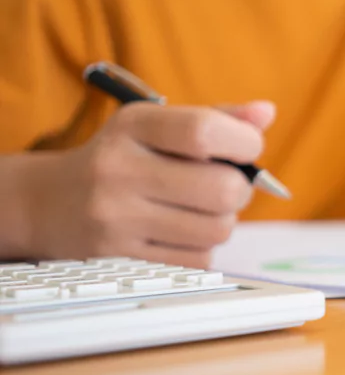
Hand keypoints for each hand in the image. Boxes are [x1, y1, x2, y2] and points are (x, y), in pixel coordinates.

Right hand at [26, 101, 275, 266]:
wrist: (48, 204)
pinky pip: (197, 260)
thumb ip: (216, 118)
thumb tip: (267, 114)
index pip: (204, 131)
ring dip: (222, 221)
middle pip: (223, 189)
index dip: (245, 143)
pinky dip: (201, 249)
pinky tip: (177, 233)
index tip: (249, 149)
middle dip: (241, 189)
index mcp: (133, 126)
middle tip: (226, 186)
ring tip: (198, 210)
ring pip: (217, 230)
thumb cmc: (124, 158)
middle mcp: (118, 171)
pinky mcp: (120, 260)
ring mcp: (116, 219)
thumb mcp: (157, 127)